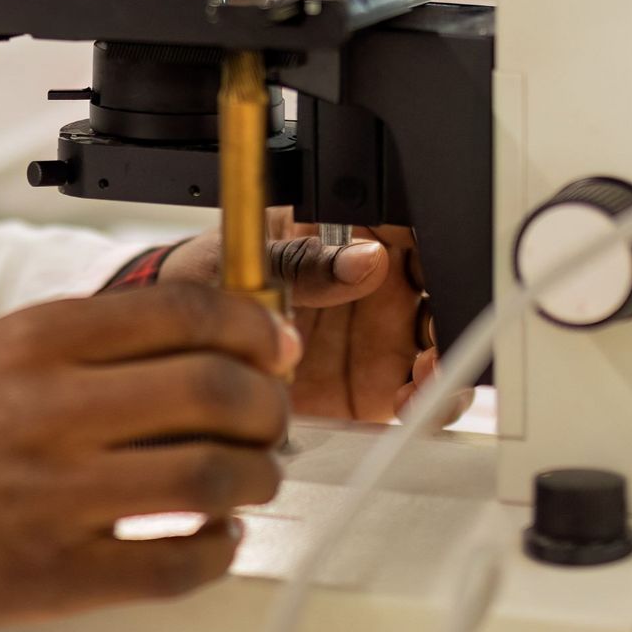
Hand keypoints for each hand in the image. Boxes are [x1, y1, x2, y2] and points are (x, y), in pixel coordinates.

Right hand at [0, 282, 296, 630]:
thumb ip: (82, 338)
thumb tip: (184, 336)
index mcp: (40, 339)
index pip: (184, 313)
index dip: (251, 326)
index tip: (271, 342)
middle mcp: (57, 408)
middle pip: (214, 390)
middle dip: (267, 401)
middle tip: (271, 412)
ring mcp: (60, 494)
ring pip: (212, 477)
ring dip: (256, 477)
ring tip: (253, 477)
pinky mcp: (58, 572)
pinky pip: (175, 564)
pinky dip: (219, 550)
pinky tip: (217, 537)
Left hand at [159, 216, 442, 422]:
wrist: (179, 344)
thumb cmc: (209, 276)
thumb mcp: (248, 254)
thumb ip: (303, 259)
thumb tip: (363, 259)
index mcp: (348, 230)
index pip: (412, 226)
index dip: (436, 241)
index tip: (435, 268)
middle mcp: (373, 283)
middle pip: (441, 289)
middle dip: (452, 310)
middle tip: (435, 334)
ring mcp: (376, 335)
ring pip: (438, 346)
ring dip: (445, 362)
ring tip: (424, 376)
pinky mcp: (371, 387)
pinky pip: (415, 398)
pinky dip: (426, 406)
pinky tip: (410, 405)